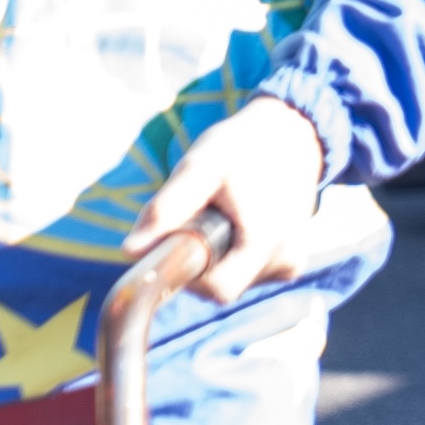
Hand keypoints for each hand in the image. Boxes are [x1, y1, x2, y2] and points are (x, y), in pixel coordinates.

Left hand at [140, 97, 330, 304]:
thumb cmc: (242, 147)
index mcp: (265, 242)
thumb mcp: (199, 167)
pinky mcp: (294, 261)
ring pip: (236, 281)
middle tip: (201, 219)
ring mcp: (292, 263)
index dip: (189, 274)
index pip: (216, 289)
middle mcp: (286, 260)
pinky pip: (251, 273)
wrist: (291, 134)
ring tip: (224, 215)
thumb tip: (131, 250)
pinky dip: (236, 255)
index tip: (180, 243)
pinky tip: (239, 223)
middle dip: (203, 262)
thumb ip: (166, 209)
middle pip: (224, 287)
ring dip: (219, 257)